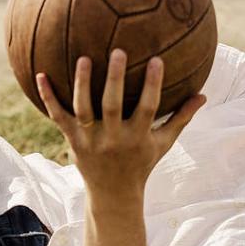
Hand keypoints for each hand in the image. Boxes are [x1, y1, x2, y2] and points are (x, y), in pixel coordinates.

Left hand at [35, 50, 205, 193]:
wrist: (113, 194)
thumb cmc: (142, 163)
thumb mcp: (163, 143)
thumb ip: (181, 118)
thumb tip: (204, 95)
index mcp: (137, 137)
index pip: (147, 108)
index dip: (152, 85)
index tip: (157, 60)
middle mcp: (113, 139)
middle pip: (111, 106)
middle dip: (115, 79)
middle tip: (118, 51)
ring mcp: (89, 140)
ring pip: (83, 109)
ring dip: (82, 84)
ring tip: (83, 57)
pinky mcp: (72, 140)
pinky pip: (58, 116)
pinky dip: (48, 97)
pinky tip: (40, 75)